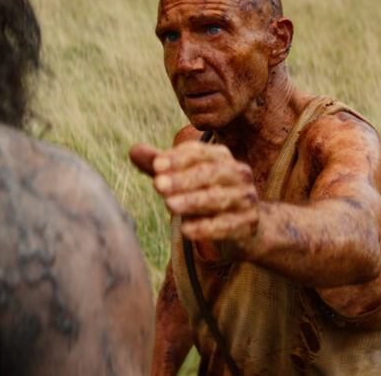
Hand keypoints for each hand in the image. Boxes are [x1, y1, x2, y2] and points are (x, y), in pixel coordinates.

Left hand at [129, 141, 258, 243]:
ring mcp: (245, 200)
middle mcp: (237, 174)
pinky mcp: (247, 224)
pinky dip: (205, 228)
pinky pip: (225, 226)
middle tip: (157, 184)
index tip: (155, 165)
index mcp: (221, 158)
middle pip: (209, 173)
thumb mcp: (186, 181)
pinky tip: (186, 230)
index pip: (199, 152)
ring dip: (192, 201)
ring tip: (168, 204)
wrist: (246, 229)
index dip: (177, 158)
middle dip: (182, 179)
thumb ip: (161, 167)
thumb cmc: (209, 197)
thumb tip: (133, 150)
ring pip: (217, 198)